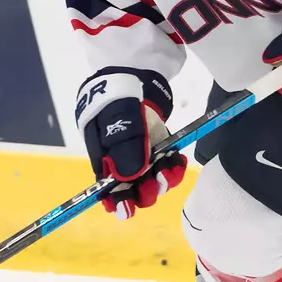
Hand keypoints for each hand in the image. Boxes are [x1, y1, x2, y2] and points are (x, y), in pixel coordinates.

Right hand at [74, 67, 187, 219]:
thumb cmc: (117, 96)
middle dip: (144, 192)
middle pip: (132, 189)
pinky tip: (177, 161)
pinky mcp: (157, 145)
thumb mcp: (118, 120)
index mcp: (103, 158)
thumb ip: (124, 149)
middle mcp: (121, 161)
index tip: (126, 210)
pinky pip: (166, 165)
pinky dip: (173, 167)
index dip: (116, 203)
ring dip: (162, 180)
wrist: (133, 71)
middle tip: (154, 183)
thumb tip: (130, 179)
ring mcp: (141, 153)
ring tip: (170, 169)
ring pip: (152, 179)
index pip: (107, 189)